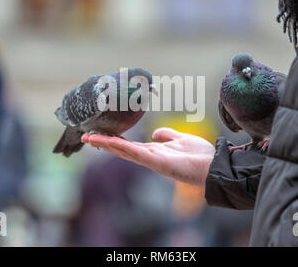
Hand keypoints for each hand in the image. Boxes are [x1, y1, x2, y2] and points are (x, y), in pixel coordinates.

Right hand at [81, 128, 215, 187]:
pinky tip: (107, 141)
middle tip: (85, 136)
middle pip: (121, 149)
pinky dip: (119, 146)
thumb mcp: (179, 138)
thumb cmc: (199, 154)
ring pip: (123, 151)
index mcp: (153, 151)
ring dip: (105, 144)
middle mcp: (149, 157)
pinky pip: (134, 152)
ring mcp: (150, 160)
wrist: (212, 165)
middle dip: (103, 143)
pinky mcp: (155, 161)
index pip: (128, 145)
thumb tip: (155, 133)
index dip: (113, 140)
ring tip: (89, 138)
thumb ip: (166, 135)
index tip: (98, 134)